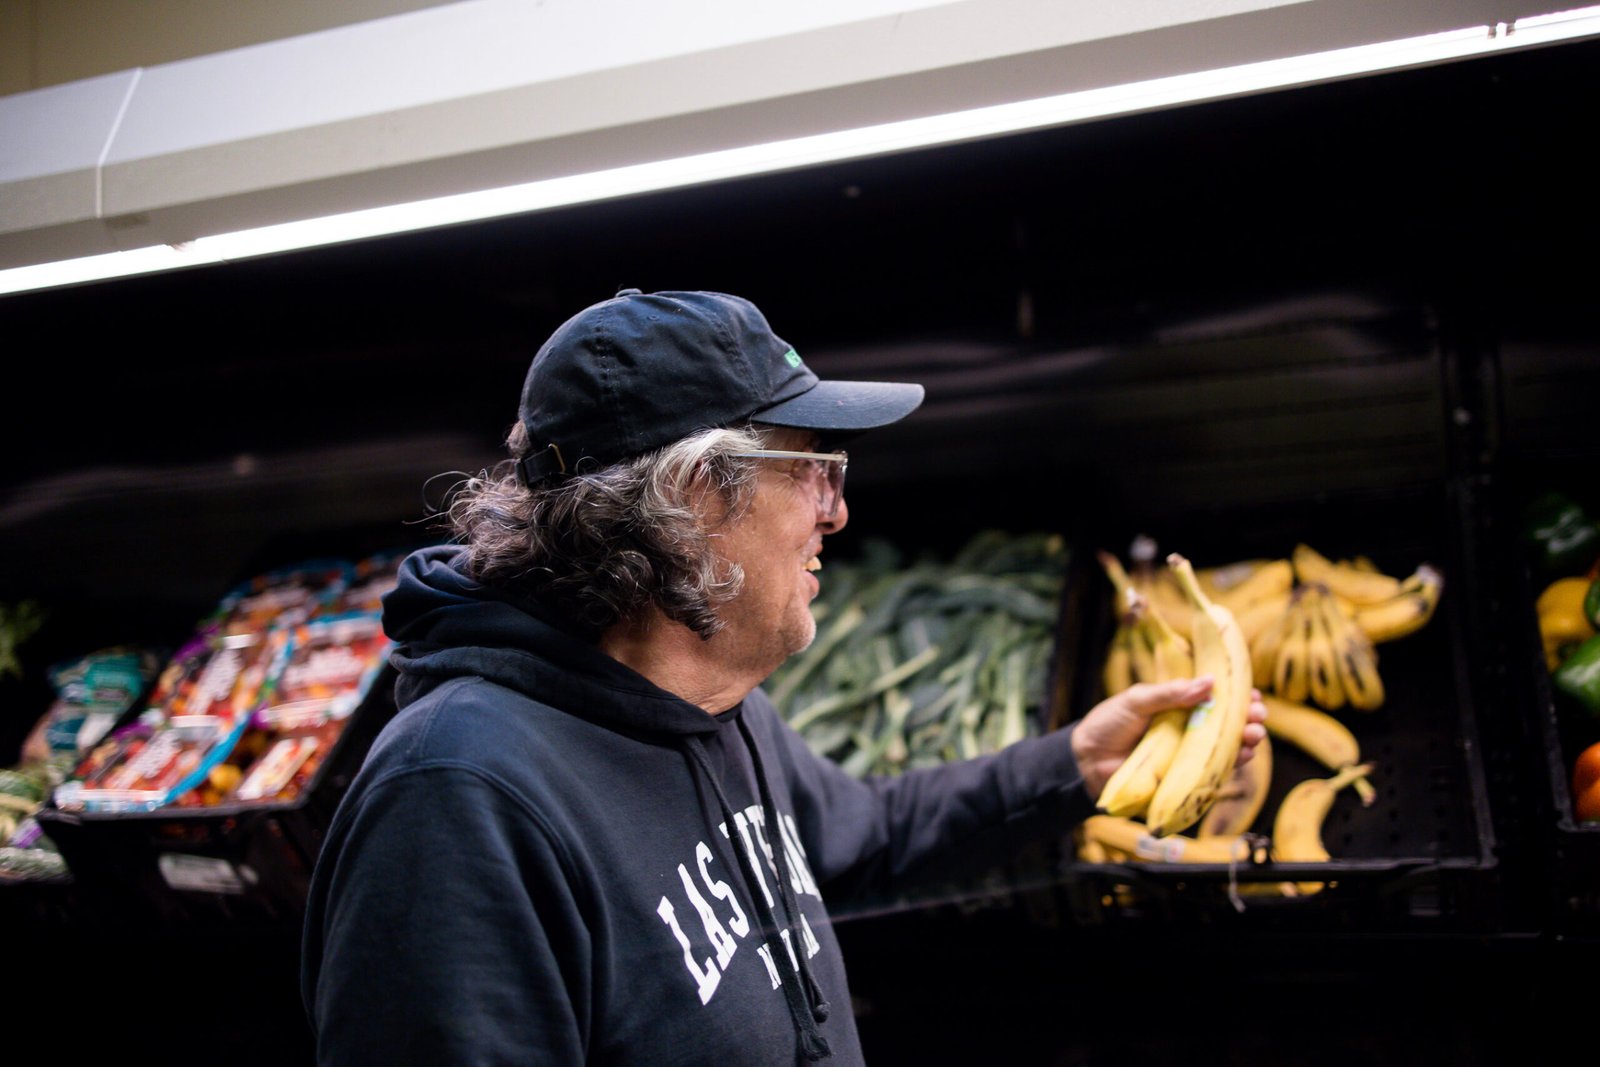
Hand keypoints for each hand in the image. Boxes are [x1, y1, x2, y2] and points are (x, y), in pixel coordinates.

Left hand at [1070, 677, 1268, 800]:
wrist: (1087, 760)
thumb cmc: (1109, 724)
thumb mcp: (1137, 700)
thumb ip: (1169, 693)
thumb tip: (1208, 682)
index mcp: (1179, 705)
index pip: (1216, 698)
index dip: (1237, 696)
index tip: (1252, 694)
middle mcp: (1189, 728)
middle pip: (1228, 722)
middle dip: (1248, 718)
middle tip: (1257, 715)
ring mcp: (1188, 753)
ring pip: (1226, 746)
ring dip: (1246, 740)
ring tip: (1253, 735)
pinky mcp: (1185, 776)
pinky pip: (1214, 770)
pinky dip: (1232, 763)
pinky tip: (1243, 755)